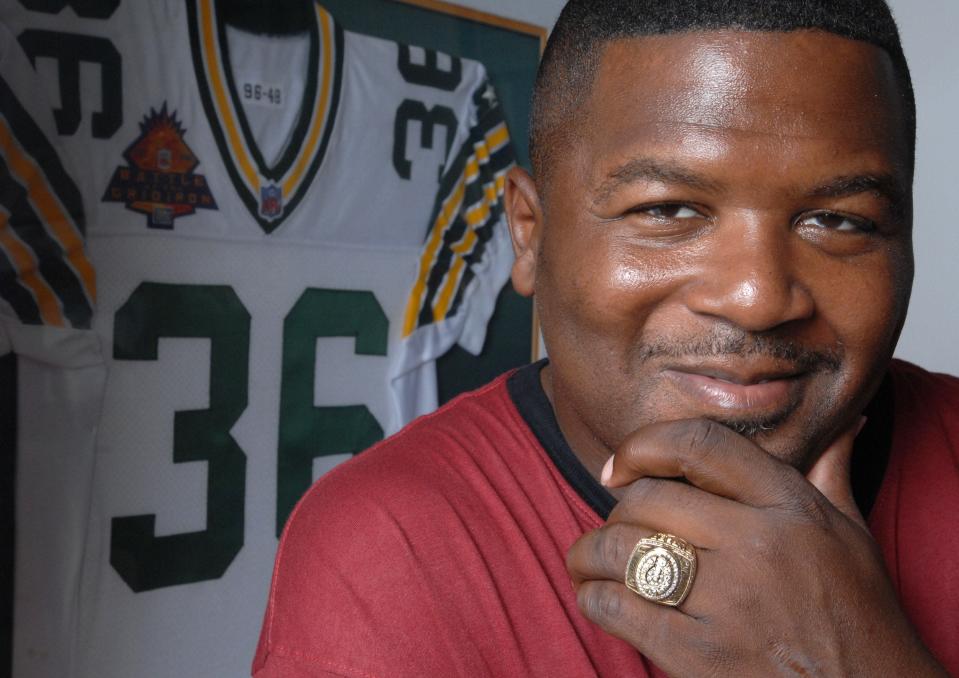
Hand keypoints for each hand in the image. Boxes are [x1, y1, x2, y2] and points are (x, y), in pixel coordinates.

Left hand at [566, 418, 946, 676]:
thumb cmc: (859, 615)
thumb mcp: (852, 535)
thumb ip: (828, 474)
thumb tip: (841, 422)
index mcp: (788, 506)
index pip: (697, 444)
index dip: (643, 445)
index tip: (620, 465)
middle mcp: (755, 545)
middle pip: (645, 499)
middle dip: (616, 511)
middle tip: (617, 529)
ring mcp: (726, 600)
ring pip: (620, 550)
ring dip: (589, 554)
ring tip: (588, 562)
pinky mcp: (699, 653)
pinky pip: (617, 608)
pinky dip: (594, 598)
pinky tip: (598, 597)